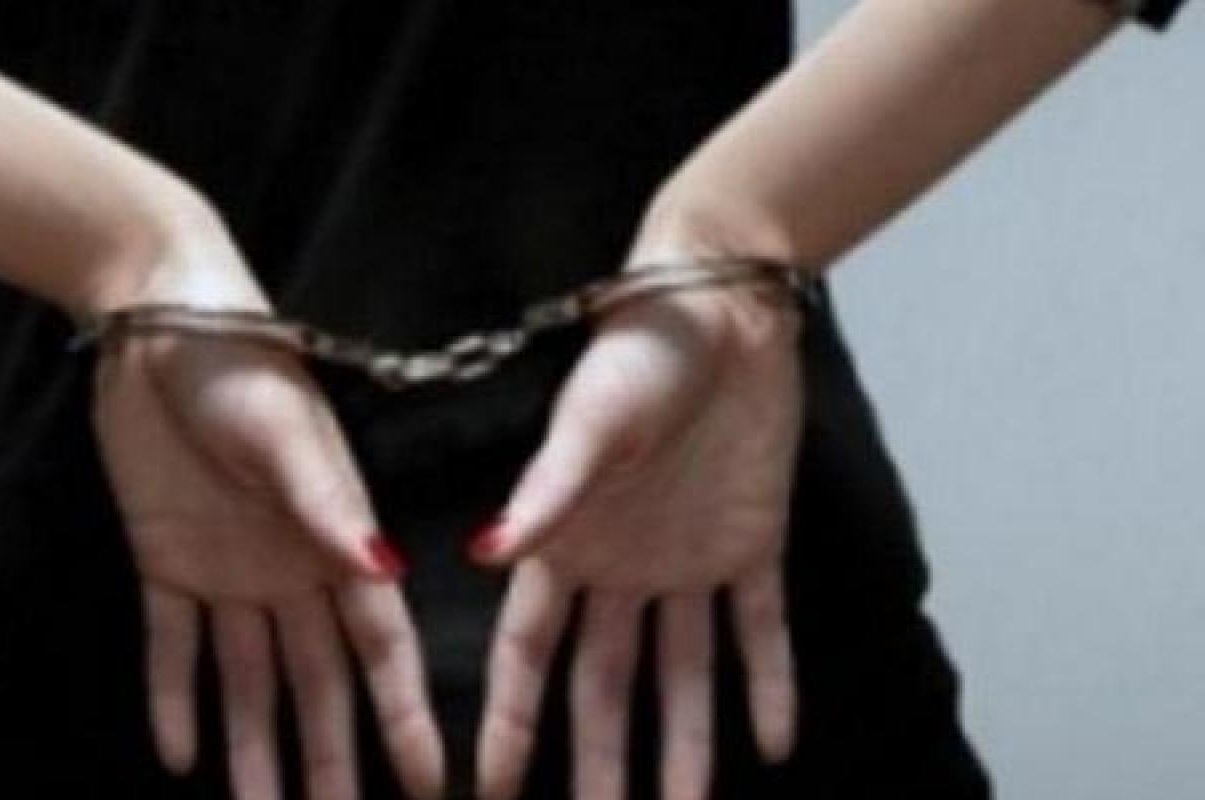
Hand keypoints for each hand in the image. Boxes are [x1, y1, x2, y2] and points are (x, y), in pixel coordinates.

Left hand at [90, 227, 444, 799]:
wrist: (156, 321)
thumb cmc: (240, 361)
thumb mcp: (284, 431)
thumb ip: (326, 505)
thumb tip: (382, 575)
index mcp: (337, 537)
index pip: (380, 645)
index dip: (404, 715)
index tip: (431, 783)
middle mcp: (292, 568)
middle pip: (317, 682)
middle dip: (330, 757)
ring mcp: (229, 570)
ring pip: (247, 680)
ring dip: (253, 747)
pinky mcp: (166, 560)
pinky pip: (172, 646)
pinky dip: (175, 700)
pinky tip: (181, 757)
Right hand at [470, 265, 804, 799]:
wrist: (726, 308)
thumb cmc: (639, 353)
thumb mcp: (588, 422)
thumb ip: (545, 494)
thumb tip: (483, 556)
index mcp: (565, 541)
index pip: (527, 652)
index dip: (510, 720)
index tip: (494, 790)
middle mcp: (618, 566)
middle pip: (603, 684)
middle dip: (599, 759)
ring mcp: (685, 561)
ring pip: (680, 673)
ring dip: (684, 743)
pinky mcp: (751, 545)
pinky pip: (759, 630)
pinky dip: (767, 686)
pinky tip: (772, 744)